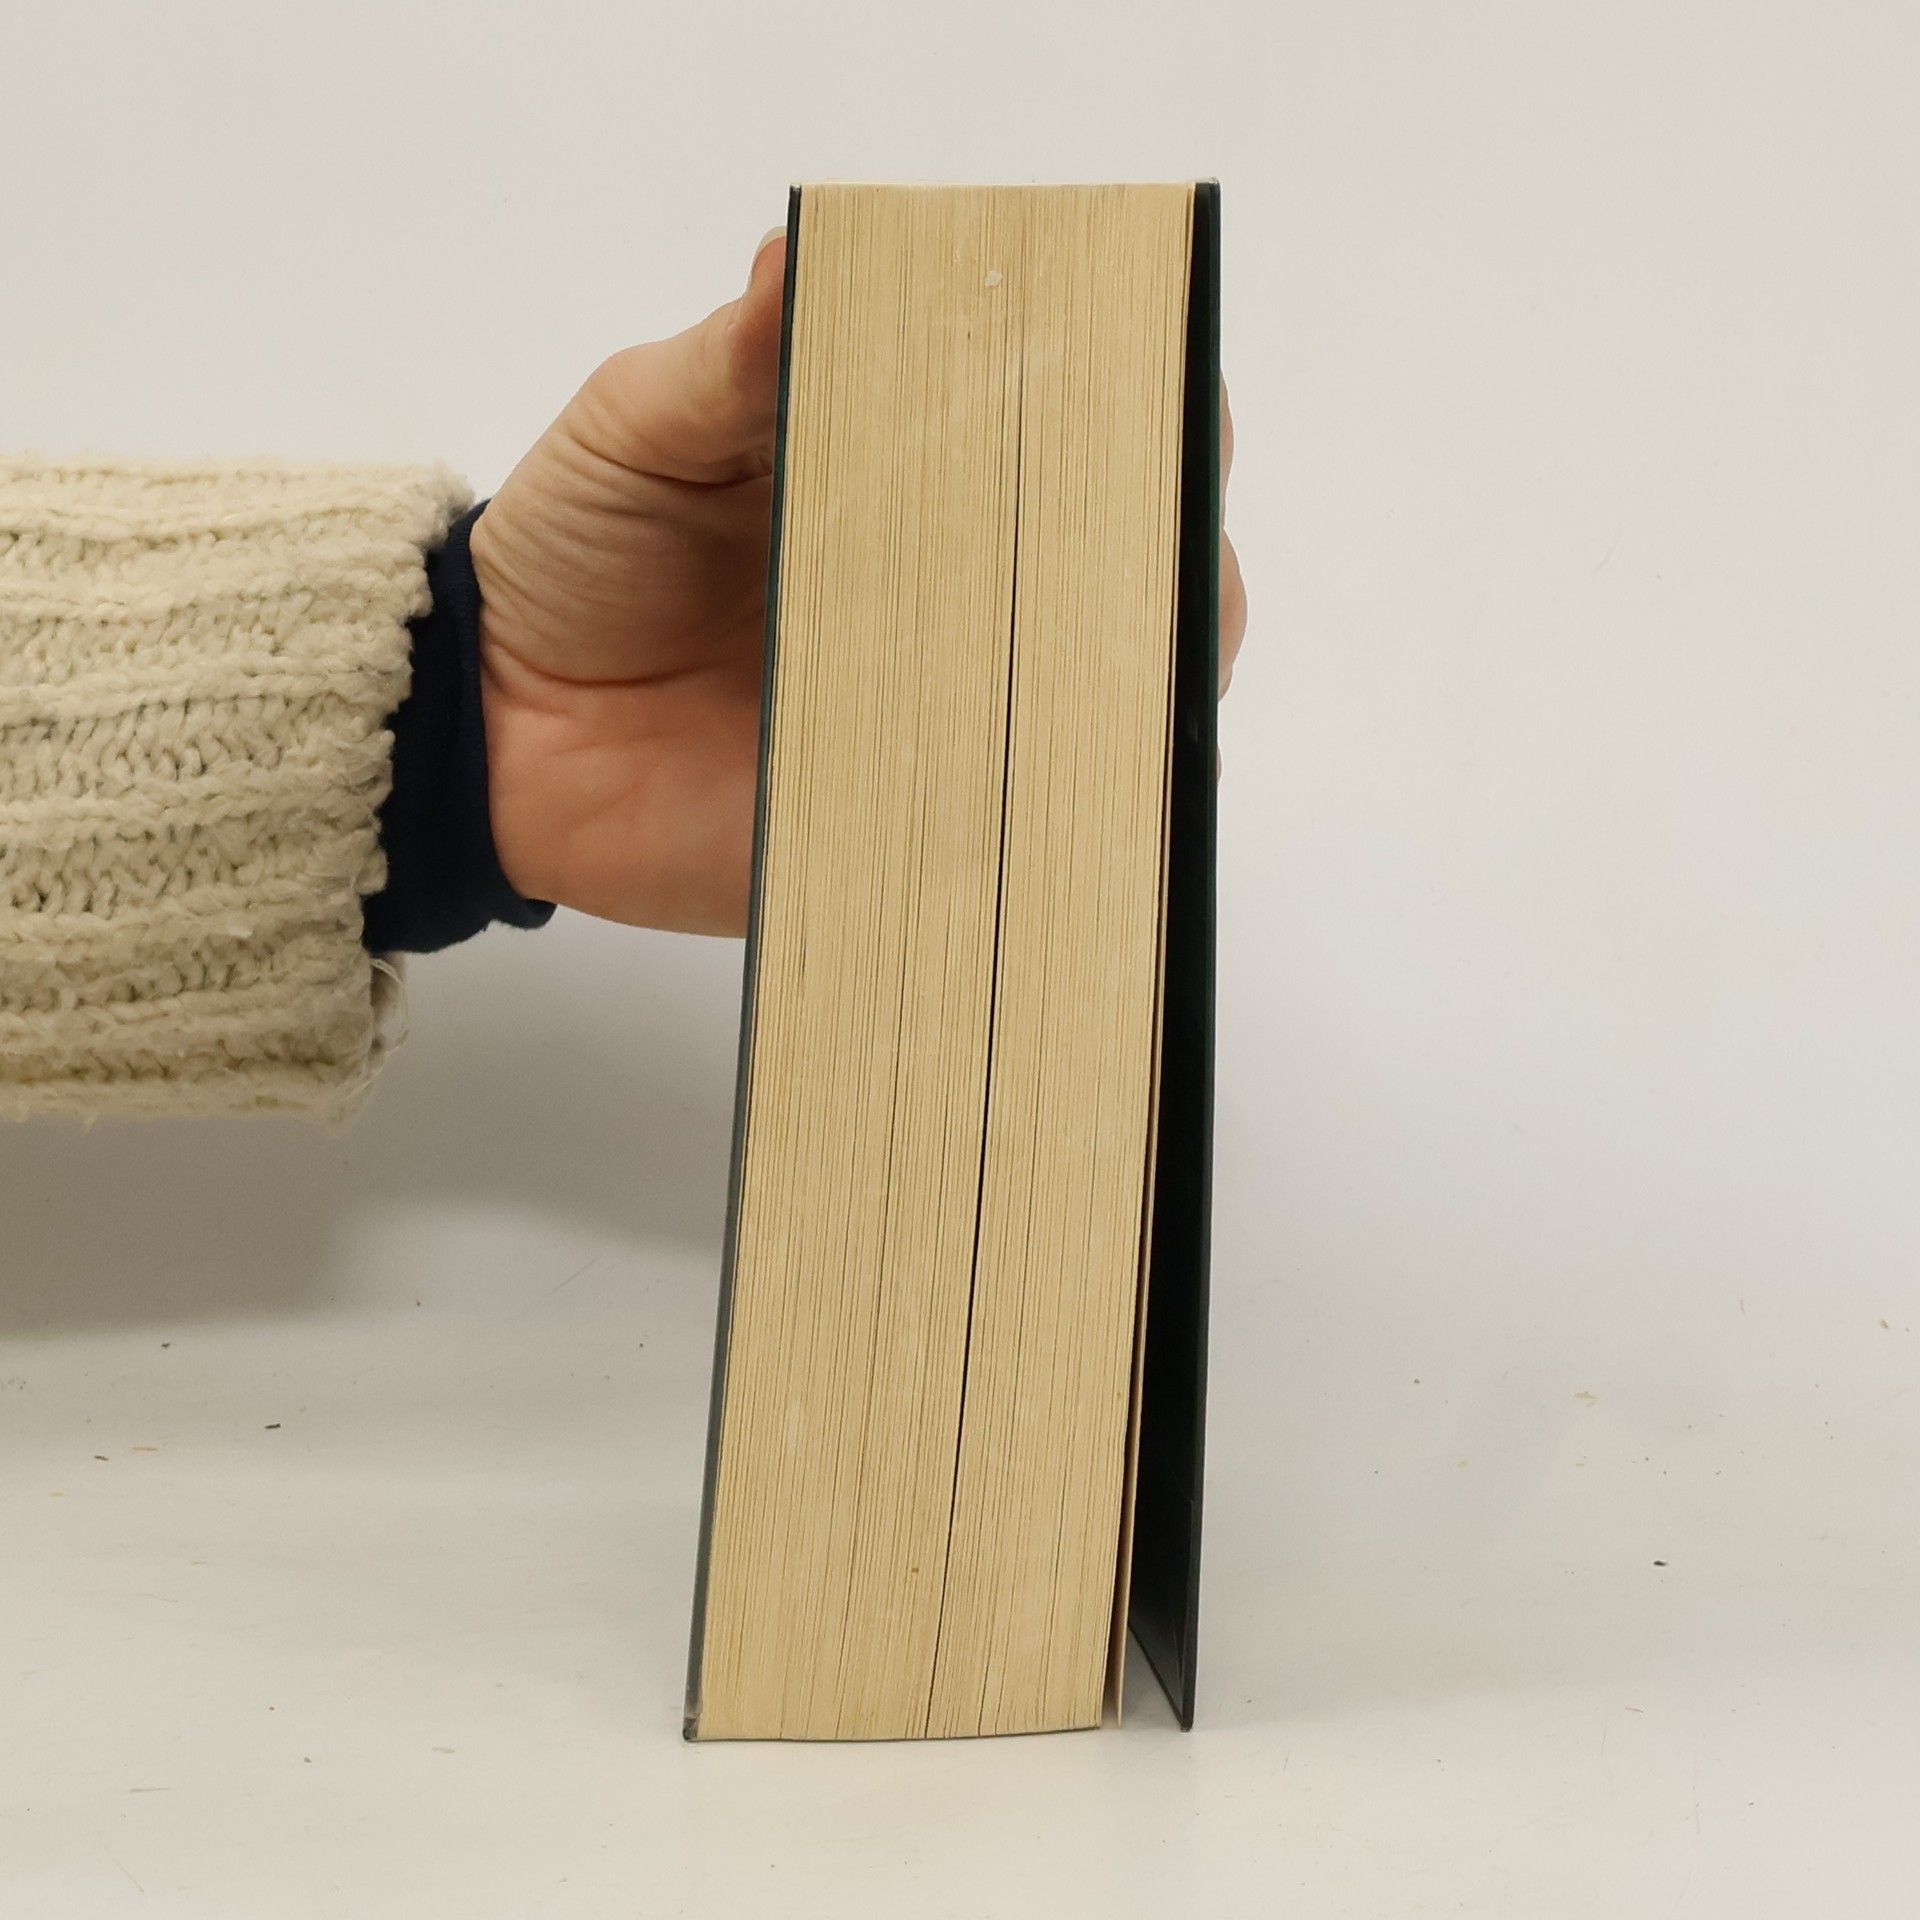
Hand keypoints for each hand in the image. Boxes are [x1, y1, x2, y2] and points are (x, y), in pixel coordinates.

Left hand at [473, 232, 1245, 936]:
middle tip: (1131, 528)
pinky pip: (1011, 820)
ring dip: (1124, 675)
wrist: (502, 730)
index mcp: (915, 479)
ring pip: (1105, 703)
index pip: (1072, 437)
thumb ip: (732, 360)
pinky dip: (1045, 800)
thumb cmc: (576, 556)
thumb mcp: (642, 429)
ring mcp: (952, 718)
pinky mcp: (919, 825)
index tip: (1156, 388)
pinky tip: (1042, 766)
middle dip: (1163, 547)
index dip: (1140, 409)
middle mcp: (962, 599)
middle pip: (1134, 574)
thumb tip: (805, 253)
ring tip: (1095, 644)